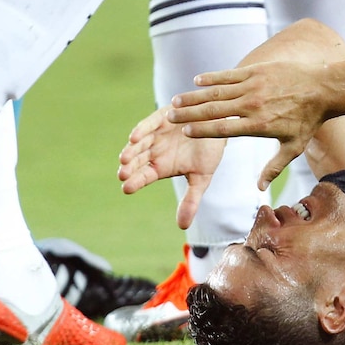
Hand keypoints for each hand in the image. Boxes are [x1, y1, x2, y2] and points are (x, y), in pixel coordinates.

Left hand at [118, 106, 225, 228]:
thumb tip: (183, 226)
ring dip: (131, 150)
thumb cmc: (209, 153)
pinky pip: (150, 123)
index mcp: (161, 167)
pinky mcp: (162, 117)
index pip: (143, 176)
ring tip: (125, 159)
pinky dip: (142, 130)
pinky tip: (135, 138)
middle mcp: (155, 151)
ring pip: (139, 143)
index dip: (135, 181)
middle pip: (137, 161)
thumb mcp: (201, 178)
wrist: (221, 127)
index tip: (127, 188)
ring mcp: (157, 134)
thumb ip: (191, 201)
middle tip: (123, 174)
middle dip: (129, 167)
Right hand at [166, 61, 330, 189]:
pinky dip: (211, 78)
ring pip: (217, 92)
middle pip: (213, 111)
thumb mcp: (292, 147)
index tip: (184, 133)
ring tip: (175, 101)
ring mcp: (253, 86)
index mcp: (258, 126)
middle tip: (169, 118)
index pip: (223, 130)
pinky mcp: (256, 71)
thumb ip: (274, 168)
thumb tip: (259, 187)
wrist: (322, 88)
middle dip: (189, 115)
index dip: (201, 131)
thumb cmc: (307, 121)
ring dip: (194, 97)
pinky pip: (229, 75)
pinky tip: (196, 81)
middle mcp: (252, 106)